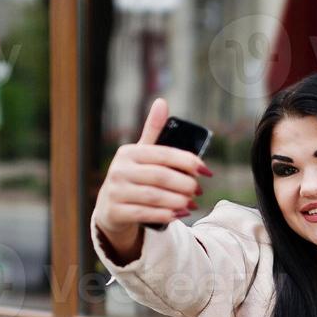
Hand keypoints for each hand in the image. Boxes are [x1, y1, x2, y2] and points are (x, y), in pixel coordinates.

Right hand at [92, 97, 213, 240]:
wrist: (110, 208)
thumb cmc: (133, 177)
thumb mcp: (141, 154)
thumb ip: (153, 130)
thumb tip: (162, 101)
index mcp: (128, 152)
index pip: (163, 154)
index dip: (187, 161)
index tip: (206, 171)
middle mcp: (119, 170)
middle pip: (160, 176)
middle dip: (184, 184)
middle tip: (198, 191)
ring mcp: (115, 192)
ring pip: (154, 196)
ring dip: (177, 201)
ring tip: (191, 203)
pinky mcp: (115, 212)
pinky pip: (144, 214)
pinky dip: (165, 215)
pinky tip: (179, 214)